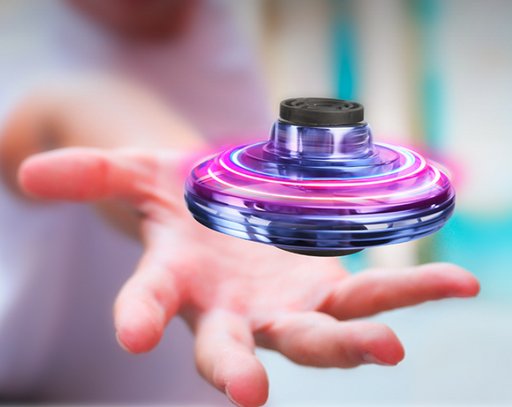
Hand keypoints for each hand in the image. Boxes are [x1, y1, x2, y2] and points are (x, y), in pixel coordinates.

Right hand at [19, 147, 479, 406]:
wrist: (219, 208)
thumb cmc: (173, 195)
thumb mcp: (131, 173)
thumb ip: (88, 173)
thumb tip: (27, 174)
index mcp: (177, 284)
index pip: (148, 305)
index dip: (137, 317)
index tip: (131, 334)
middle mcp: (228, 310)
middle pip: (234, 349)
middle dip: (238, 372)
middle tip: (251, 396)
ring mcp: (281, 306)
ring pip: (316, 334)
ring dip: (348, 343)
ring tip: (387, 351)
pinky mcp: (324, 290)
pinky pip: (370, 295)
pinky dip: (408, 293)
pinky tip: (454, 284)